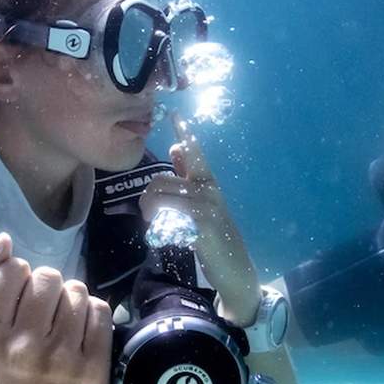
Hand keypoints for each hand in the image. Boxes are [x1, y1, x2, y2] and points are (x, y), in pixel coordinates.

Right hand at [0, 233, 112, 383]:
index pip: (11, 271)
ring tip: (59, 321)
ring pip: (76, 290)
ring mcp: (62, 360)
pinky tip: (78, 332)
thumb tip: (5, 241)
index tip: (15, 297)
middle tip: (41, 310)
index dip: (15, 276)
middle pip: (47, 277)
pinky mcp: (94, 368)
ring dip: (69, 298)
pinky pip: (100, 309)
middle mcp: (24, 350)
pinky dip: (90, 313)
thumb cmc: (5, 354)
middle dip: (45, 286)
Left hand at [138, 116, 261, 326]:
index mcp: (209, 182)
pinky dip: (159, 224)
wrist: (236, 269)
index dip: (184, 133)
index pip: (194, 152)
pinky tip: (166, 235)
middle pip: (160, 181)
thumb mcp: (204, 202)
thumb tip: (175, 147)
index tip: (174, 114)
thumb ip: (189, 176)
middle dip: (148, 197)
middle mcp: (208, 190)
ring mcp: (206, 207)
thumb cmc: (216, 236)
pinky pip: (167, 214)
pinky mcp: (201, 226)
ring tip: (155, 223)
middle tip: (149, 214)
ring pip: (159, 196)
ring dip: (149, 210)